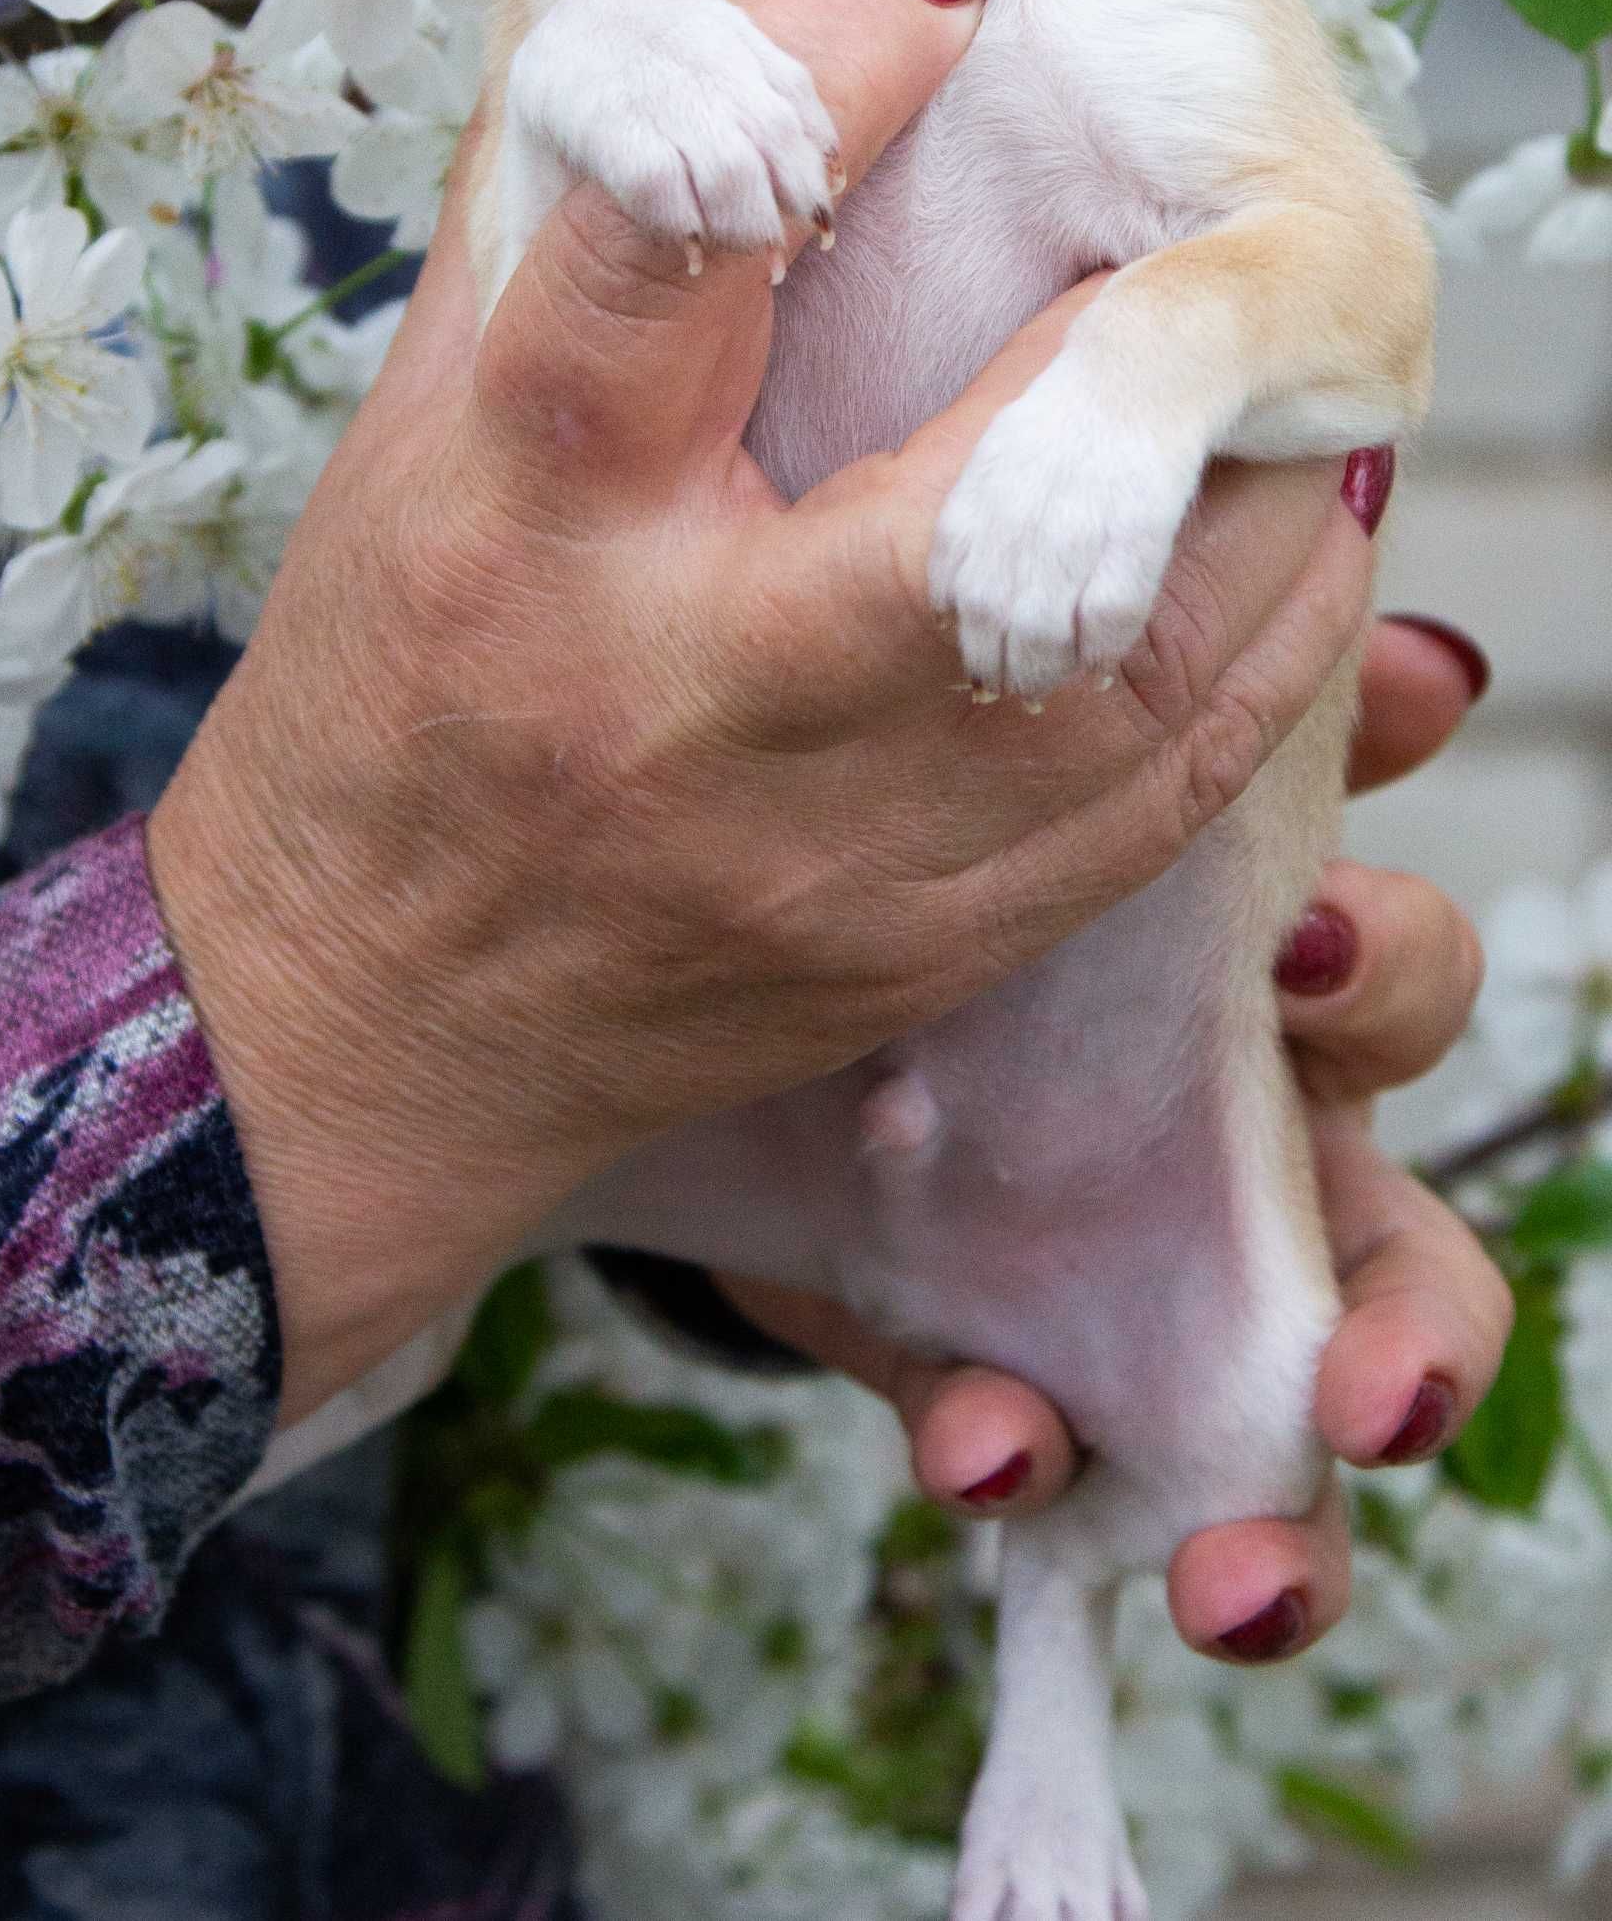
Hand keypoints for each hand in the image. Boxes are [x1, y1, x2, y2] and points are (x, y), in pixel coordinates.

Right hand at [149, 0, 1381, 1424]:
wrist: (357, 1024)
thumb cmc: (380, 691)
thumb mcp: (415, 436)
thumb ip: (562, 238)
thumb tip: (705, 11)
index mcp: (519, 518)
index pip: (661, 264)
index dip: (814, 81)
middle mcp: (677, 691)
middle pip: (954, 527)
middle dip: (1120, 359)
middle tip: (1205, 226)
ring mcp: (816, 854)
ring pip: (1114, 680)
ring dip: (1255, 513)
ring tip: (1301, 382)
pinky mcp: (917, 954)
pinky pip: (1151, 813)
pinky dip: (1262, 665)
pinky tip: (1300, 546)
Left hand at [722, 618, 1509, 1667]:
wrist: (710, 962)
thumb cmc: (930, 841)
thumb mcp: (1026, 752)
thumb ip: (1159, 667)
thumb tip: (1336, 545)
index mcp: (1245, 970)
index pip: (1392, 973)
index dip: (1387, 965)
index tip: (1311, 935)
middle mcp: (1219, 1140)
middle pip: (1401, 1252)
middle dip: (1417, 1334)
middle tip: (1376, 1384)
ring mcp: (1111, 1274)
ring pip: (1268, 1421)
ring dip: (1287, 1525)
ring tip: (1235, 1582)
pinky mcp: (989, 1358)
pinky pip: (1042, 1452)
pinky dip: (1024, 1463)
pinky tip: (977, 1448)